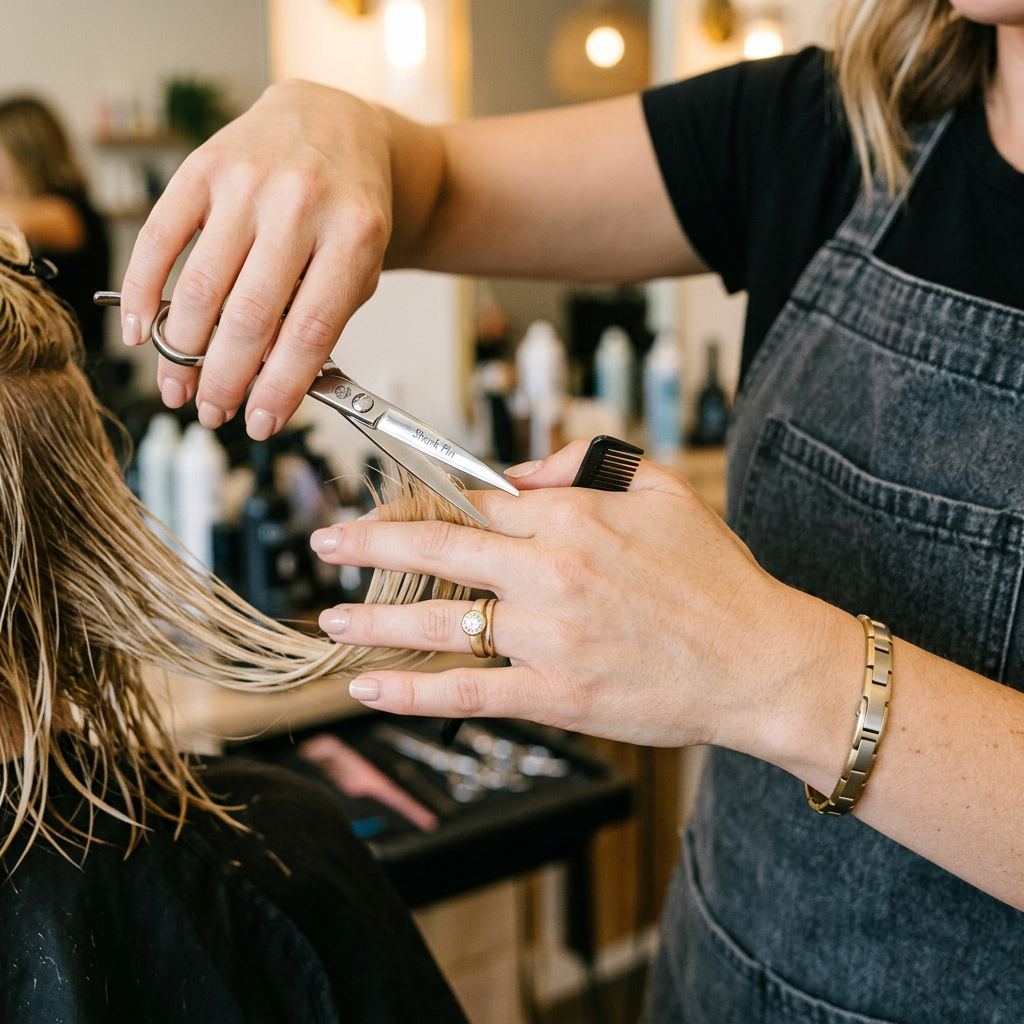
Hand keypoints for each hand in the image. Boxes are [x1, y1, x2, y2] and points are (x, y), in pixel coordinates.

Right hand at [119, 80, 394, 437]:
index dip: (281, 387)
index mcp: (355, 235)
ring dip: (181, 351)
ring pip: (201, 286)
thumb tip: (259, 380)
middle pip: (250, 316)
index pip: (310, 331)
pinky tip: (140, 331)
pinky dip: (142, 292)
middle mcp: (301, 204)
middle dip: (225, 379)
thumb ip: (319, 318)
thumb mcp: (361, 267)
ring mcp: (248, 182)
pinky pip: (159, 237)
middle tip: (213, 413)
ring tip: (179, 388)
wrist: (335, 124)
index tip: (261, 424)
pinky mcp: (203, 167)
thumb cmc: (349, 210)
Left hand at [310, 442, 863, 767]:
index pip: (471, 503)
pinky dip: (412, 692)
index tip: (380, 506)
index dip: (416, 503)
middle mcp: (548, 573)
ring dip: (374, 623)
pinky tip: (370, 688)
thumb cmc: (715, 576)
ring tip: (331, 622)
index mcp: (571, 518)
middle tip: (324, 546)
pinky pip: (468, 692)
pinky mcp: (556, 696)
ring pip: (440, 625)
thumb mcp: (661, 488)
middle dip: (369, 548)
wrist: (760, 661)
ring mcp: (547, 638)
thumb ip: (583, 464)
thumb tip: (514, 475)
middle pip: (436, 555)